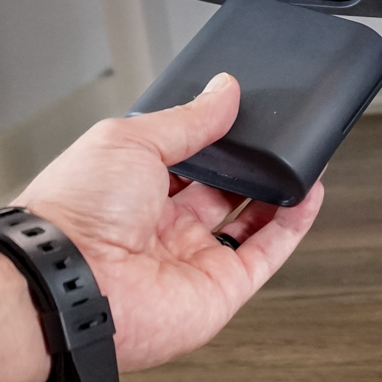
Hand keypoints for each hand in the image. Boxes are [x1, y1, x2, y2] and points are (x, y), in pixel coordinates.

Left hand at [0, 73, 321, 381]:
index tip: (241, 112)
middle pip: (220, 190)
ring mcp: (192, 258)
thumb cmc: (76, 214)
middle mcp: (161, 227)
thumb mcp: (131, 140)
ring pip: (249, 221)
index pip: (184, 159)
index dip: (214, 136)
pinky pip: (267, 252)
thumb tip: (223, 93)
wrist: (71, 283)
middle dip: (248, 162)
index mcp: (130, 189)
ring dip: (276, 191)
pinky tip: (309, 191)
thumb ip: (187, 120)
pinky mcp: (222, 288)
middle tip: (273, 134)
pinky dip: (294, 223)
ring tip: (299, 157)